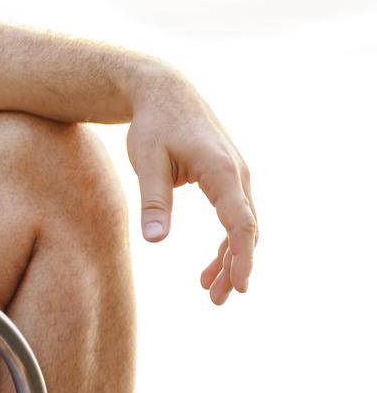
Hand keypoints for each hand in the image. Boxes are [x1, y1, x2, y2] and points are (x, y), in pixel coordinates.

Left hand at [125, 69, 258, 304]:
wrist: (163, 92)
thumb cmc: (152, 126)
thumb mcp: (147, 161)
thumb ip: (153, 201)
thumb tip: (153, 241)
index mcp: (221, 171)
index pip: (241, 223)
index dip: (242, 257)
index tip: (240, 285)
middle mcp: (238, 174)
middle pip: (246, 230)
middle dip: (235, 267)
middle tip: (217, 300)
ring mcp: (236, 176)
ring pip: (242, 226)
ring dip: (230, 259)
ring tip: (210, 291)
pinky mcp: (227, 178)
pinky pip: (234, 217)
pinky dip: (226, 243)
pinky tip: (210, 265)